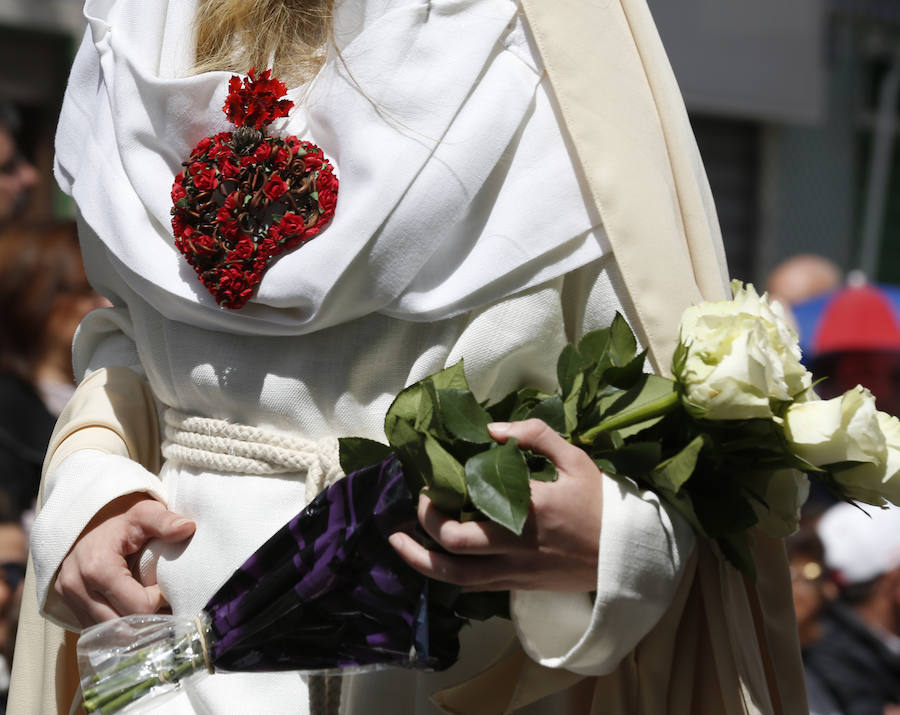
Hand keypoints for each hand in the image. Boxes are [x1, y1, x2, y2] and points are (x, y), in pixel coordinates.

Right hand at [54, 493, 195, 627]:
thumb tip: (188, 527)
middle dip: (147, 622)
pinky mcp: (70, 610)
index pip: (137, 606)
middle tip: (164, 608)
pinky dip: (118, 630)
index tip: (165, 587)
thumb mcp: (143, 514)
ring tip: (152, 615)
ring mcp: (70, 602)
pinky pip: (97, 633)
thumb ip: (164, 521)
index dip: (158, 601)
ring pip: (107, 636)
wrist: (88, 528)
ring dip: (133, 630)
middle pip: (121, 627)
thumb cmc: (121, 523)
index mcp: (97, 568)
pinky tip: (134, 620)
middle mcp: (77, 588)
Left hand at [390, 419, 602, 591]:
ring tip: (399, 543)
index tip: (430, 484)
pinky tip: (437, 561)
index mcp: (528, 509)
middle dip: (423, 527)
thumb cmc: (601, 503)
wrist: (628, 555)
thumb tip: (491, 430)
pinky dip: (450, 575)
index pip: (468, 509)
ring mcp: (516, 572)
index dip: (437, 500)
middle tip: (417, 507)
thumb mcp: (574, 459)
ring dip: (422, 561)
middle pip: (453, 547)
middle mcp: (516, 545)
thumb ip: (534, 437)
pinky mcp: (520, 587)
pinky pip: (476, 588)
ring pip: (457, 577)